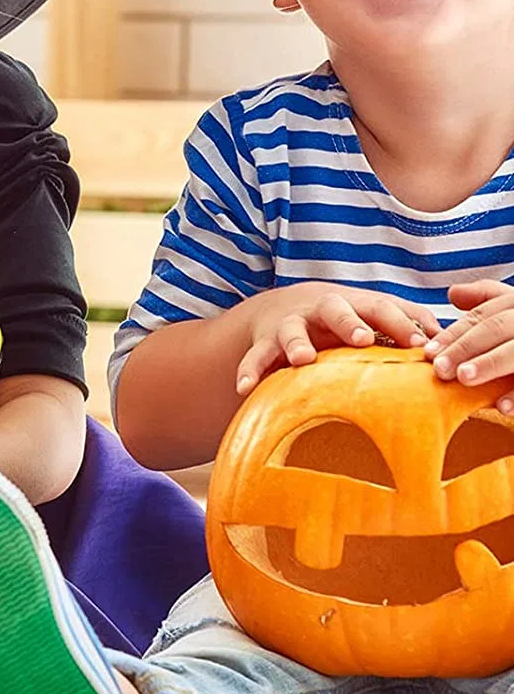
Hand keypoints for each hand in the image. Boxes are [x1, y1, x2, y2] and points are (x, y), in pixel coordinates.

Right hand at [236, 284, 439, 394]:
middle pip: (334, 308)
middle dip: (348, 322)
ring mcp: (290, 326)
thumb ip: (408, 322)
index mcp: (353, 304)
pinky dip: (249, 371)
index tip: (421, 345)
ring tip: (302, 359)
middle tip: (362, 338)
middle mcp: (321, 311)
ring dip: (296, 343)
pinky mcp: (264, 345)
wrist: (282, 310)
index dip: (399, 324)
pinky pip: (254, 358)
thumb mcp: (372, 314)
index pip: (379, 307)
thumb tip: (447, 338)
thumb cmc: (342, 319)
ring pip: (291, 331)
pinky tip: (245, 389)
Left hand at [425, 281, 513, 409]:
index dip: (454, 334)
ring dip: (491, 365)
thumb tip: (453, 293)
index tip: (428, 353)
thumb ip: (488, 298)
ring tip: (464, 379)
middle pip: (498, 329)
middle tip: (440, 369)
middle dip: (466, 348)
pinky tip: (501, 406)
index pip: (483, 317)